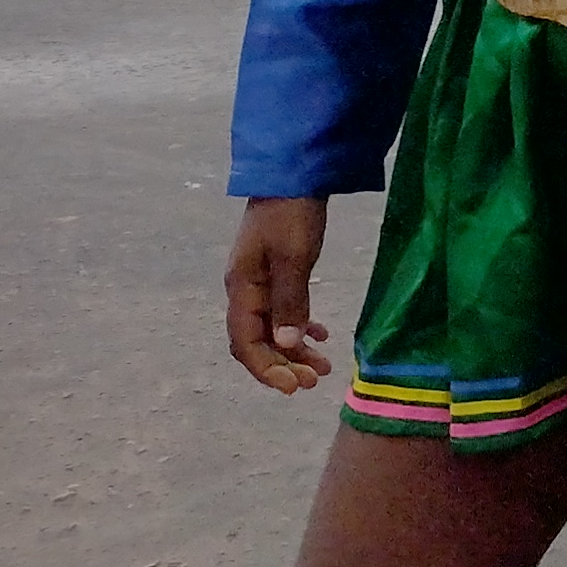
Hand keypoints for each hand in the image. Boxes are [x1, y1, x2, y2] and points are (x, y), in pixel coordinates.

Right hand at [227, 196, 333, 393]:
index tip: (294, 388)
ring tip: (324, 366)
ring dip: (294, 350)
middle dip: (282, 365)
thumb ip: (290, 301)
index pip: (245, 342)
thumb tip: (286, 344)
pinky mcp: (275, 274)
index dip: (266, 369)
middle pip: (256, 341)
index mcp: (242, 288)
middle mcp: (245, 290)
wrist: (293, 177)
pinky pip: (282, 311)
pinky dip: (299, 327)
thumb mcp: (294, 257)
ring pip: (271, 329)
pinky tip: (320, 335)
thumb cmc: (292, 215)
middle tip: (314, 382)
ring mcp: (258, 283)